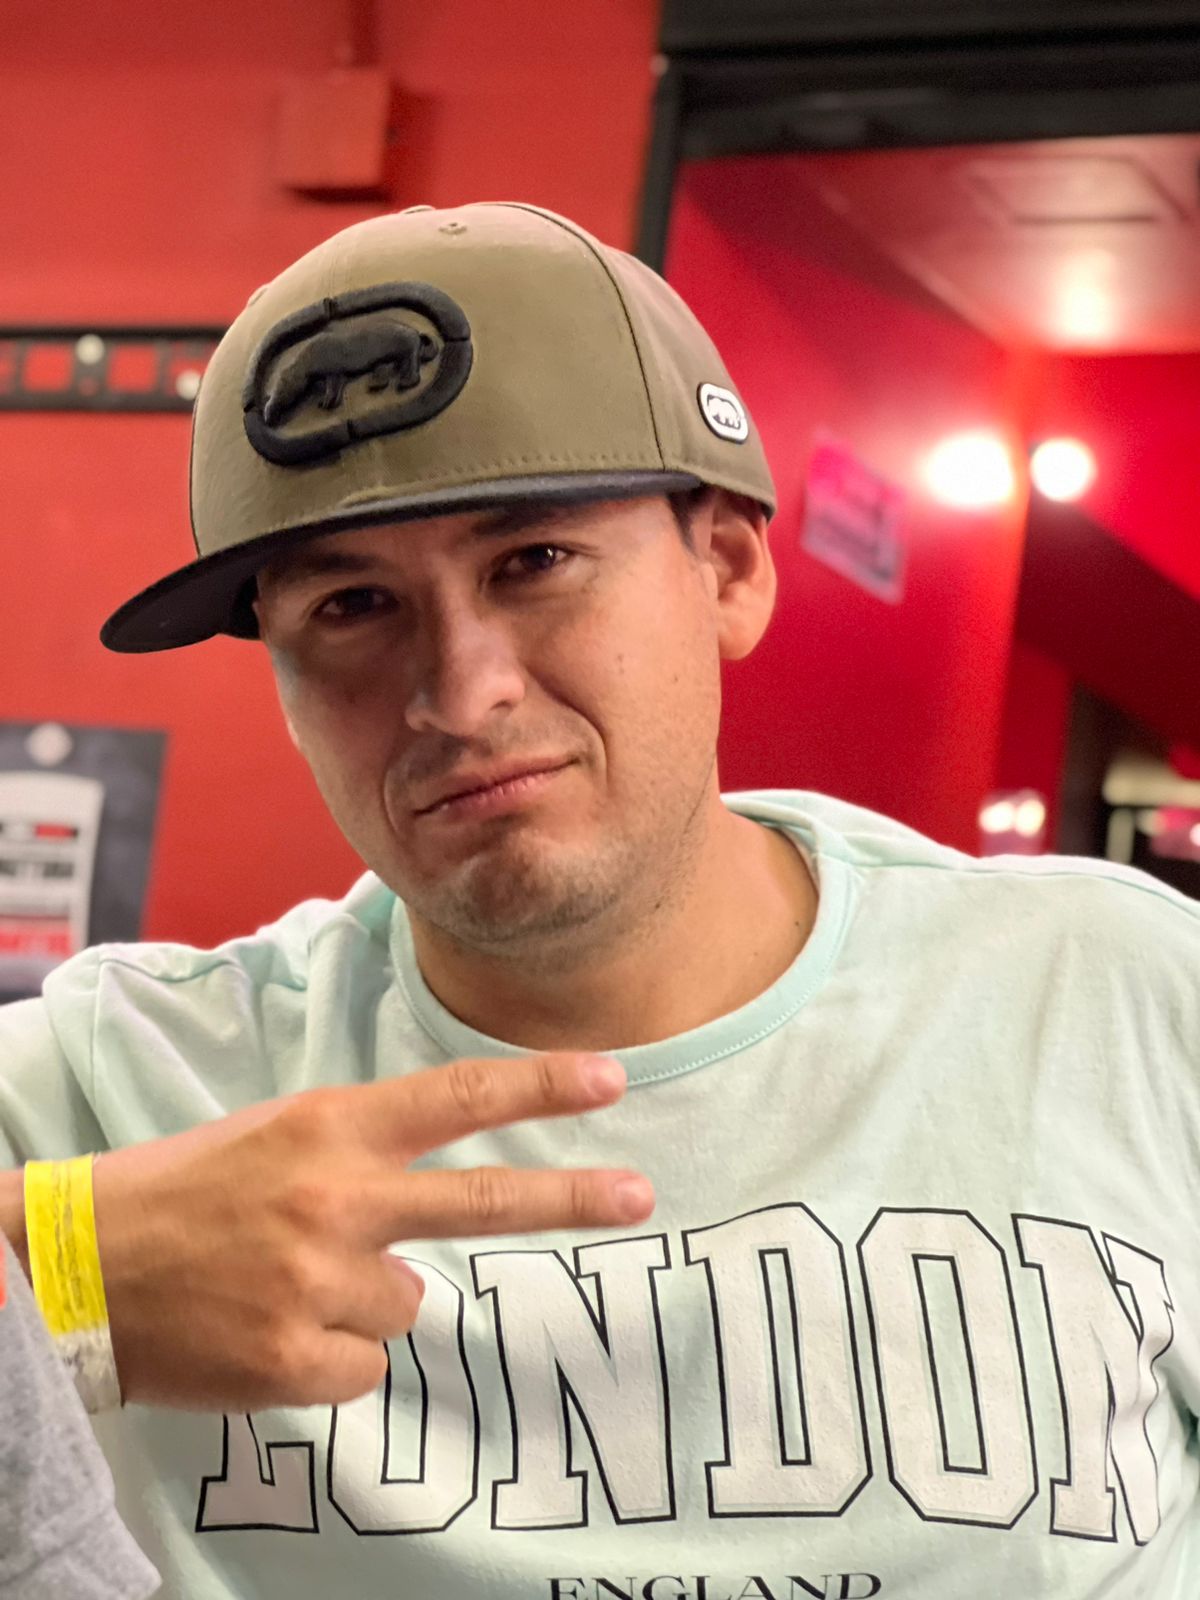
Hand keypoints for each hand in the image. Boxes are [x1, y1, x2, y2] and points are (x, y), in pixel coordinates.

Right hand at [90, 1053, 650, 1410]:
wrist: (79, 1270)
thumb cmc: (185, 1192)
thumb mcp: (278, 1134)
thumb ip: (363, 1151)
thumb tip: (441, 1191)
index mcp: (328, 1126)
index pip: (455, 1098)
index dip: (539, 1085)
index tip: (610, 1075)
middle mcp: (336, 1197)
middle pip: (482, 1200)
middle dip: (572, 1196)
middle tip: (640, 1195)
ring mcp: (320, 1282)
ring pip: (408, 1302)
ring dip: (364, 1302)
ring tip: (285, 1285)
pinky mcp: (300, 1360)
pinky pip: (365, 1365)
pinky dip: (329, 1356)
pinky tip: (271, 1331)